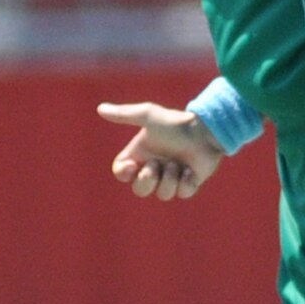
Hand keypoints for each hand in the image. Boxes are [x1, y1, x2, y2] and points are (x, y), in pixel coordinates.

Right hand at [97, 101, 224, 200]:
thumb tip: (100, 109)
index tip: (133, 165)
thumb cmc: (175, 123)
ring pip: (163, 194)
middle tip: (158, 164)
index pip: (122, 173)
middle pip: (139, 190)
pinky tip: (191, 170)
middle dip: (147, 180)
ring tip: (179, 163)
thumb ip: (124, 114)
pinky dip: (186, 183)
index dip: (124, 174)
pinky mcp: (190, 184)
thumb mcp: (147, 116)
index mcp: (141, 155)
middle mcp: (154, 168)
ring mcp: (172, 178)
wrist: (204, 130)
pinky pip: (182, 194)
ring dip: (170, 178)